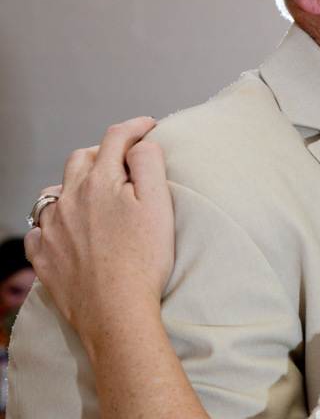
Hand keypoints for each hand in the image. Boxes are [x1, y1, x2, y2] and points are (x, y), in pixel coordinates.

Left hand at [24, 117, 173, 332]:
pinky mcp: (43, 257)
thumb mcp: (159, 205)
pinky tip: (69, 229)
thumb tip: (141, 143)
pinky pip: (39, 228)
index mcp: (99, 183)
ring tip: (93, 194)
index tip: (149, 127)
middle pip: (81, 158)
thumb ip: (149, 164)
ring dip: (74, 184)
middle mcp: (69, 200)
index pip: (115, 138)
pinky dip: (53, 221)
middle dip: (103, 152)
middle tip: (124, 162)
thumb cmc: (144, 260)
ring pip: (55, 190)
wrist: (116, 313)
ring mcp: (51, 229)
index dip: (135, 127)